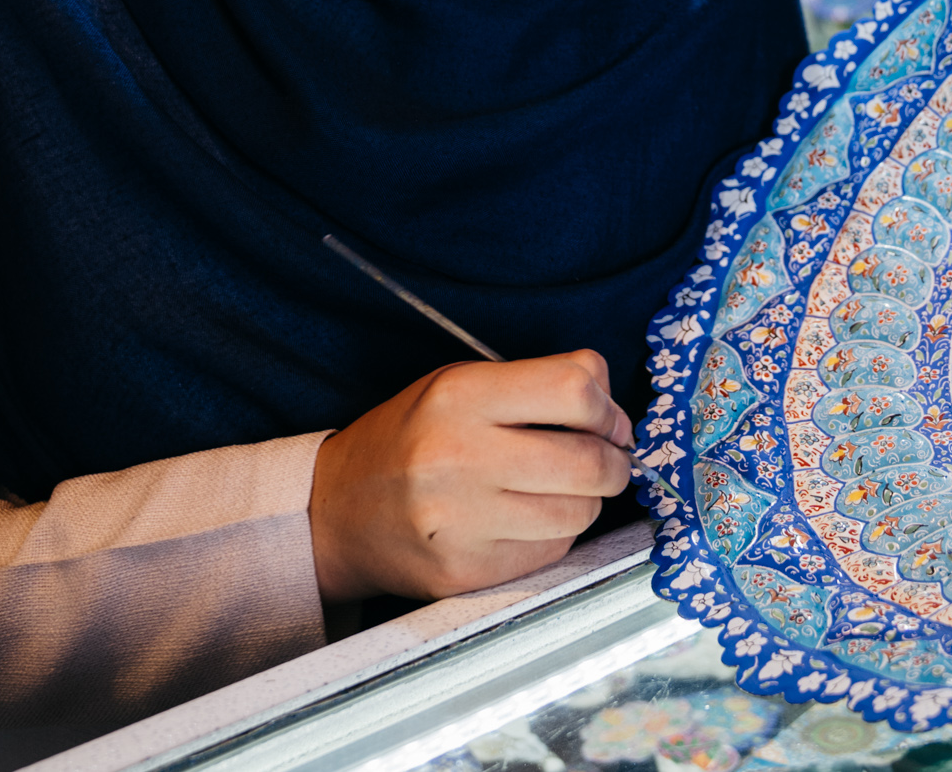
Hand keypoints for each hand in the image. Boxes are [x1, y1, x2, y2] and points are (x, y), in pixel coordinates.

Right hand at [310, 350, 632, 603]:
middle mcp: (458, 456)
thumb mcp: (459, 384)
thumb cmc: (412, 439)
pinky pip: (553, 551)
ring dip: (588, 501)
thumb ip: (537, 381)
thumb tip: (613, 407)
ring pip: (580, 512)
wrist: (336, 513)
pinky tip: (529, 519)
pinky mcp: (467, 570)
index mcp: (459, 396)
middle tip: (608, 460)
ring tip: (563, 490)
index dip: (607, 407)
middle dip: (615, 461)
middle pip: (589, 460)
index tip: (607, 420)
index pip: (574, 390)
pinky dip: (557, 534)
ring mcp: (461, 521)